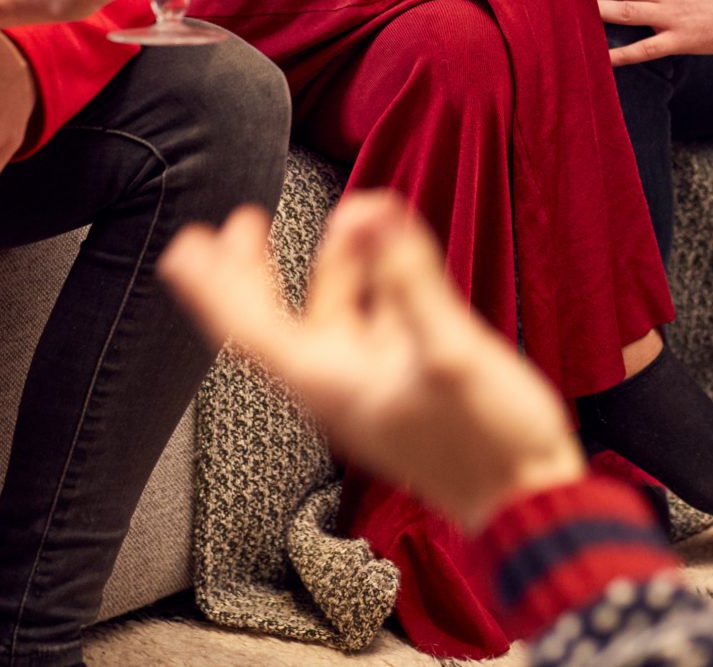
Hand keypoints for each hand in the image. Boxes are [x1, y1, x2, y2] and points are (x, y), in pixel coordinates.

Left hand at [159, 192, 586, 532]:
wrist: (528, 501)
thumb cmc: (488, 442)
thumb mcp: (449, 352)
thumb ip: (410, 279)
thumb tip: (374, 211)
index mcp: (329, 383)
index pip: (248, 329)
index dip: (212, 286)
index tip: (185, 245)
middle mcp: (338, 384)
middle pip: (275, 322)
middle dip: (253, 271)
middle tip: (240, 221)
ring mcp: (370, 383)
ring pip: (330, 314)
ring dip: (329, 265)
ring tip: (345, 216)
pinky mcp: (404, 380)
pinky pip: (370, 322)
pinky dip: (369, 283)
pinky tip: (386, 256)